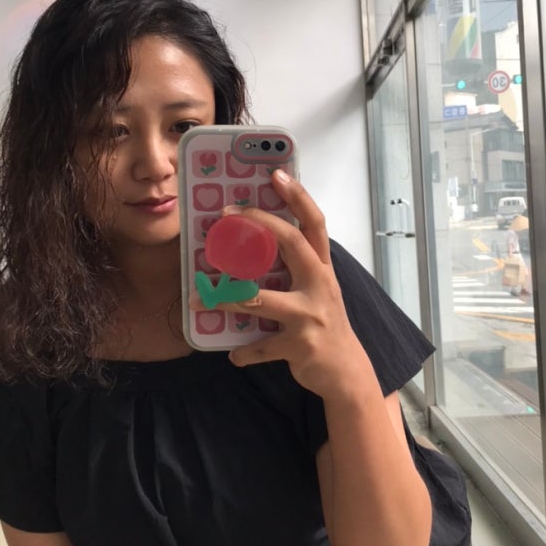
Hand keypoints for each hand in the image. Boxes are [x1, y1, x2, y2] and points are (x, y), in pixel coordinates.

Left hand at [191, 170, 373, 400]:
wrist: (346, 371)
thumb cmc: (325, 325)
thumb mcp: (318, 291)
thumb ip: (295, 270)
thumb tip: (252, 251)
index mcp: (322, 268)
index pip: (314, 224)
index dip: (298, 197)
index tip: (276, 174)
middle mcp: (320, 285)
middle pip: (293, 243)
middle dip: (259, 224)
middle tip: (226, 215)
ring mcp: (311, 315)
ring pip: (262, 299)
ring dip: (227, 298)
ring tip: (199, 297)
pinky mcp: (300, 345)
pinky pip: (262, 346)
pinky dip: (244, 352)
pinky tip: (233, 355)